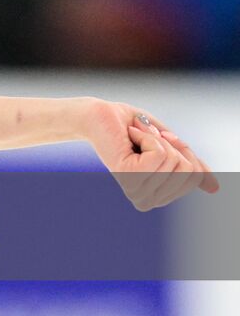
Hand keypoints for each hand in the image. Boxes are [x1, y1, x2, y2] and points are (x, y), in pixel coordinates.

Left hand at [79, 98, 219, 210]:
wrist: (100, 116)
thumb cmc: (134, 129)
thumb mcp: (171, 148)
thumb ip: (191, 168)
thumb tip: (214, 188)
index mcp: (157, 197)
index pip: (195, 177)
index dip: (184, 152)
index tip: (160, 142)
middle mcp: (146, 200)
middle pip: (188, 170)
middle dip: (173, 146)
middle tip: (146, 138)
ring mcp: (136, 189)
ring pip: (174, 161)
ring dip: (158, 139)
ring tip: (136, 136)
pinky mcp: (128, 174)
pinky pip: (159, 154)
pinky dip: (148, 137)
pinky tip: (130, 135)